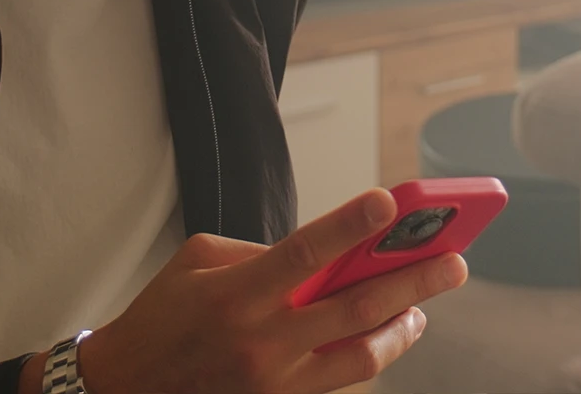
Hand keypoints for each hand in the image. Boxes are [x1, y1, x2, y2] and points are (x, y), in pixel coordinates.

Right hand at [75, 188, 467, 392]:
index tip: (391, 204)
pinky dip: (370, 353)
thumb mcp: (199, 262)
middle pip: (355, 308)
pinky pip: (340, 378)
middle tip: (453, 262)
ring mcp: (275, 379)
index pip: (306, 254)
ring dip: (403, 327)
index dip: (351, 226)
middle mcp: (262, 340)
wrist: (128, 387)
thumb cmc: (162, 316)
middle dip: (412, 282)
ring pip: (361, 355)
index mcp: (238, 294)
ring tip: (424, 306)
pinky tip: (388, 334)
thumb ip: (261, 253)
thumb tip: (324, 253)